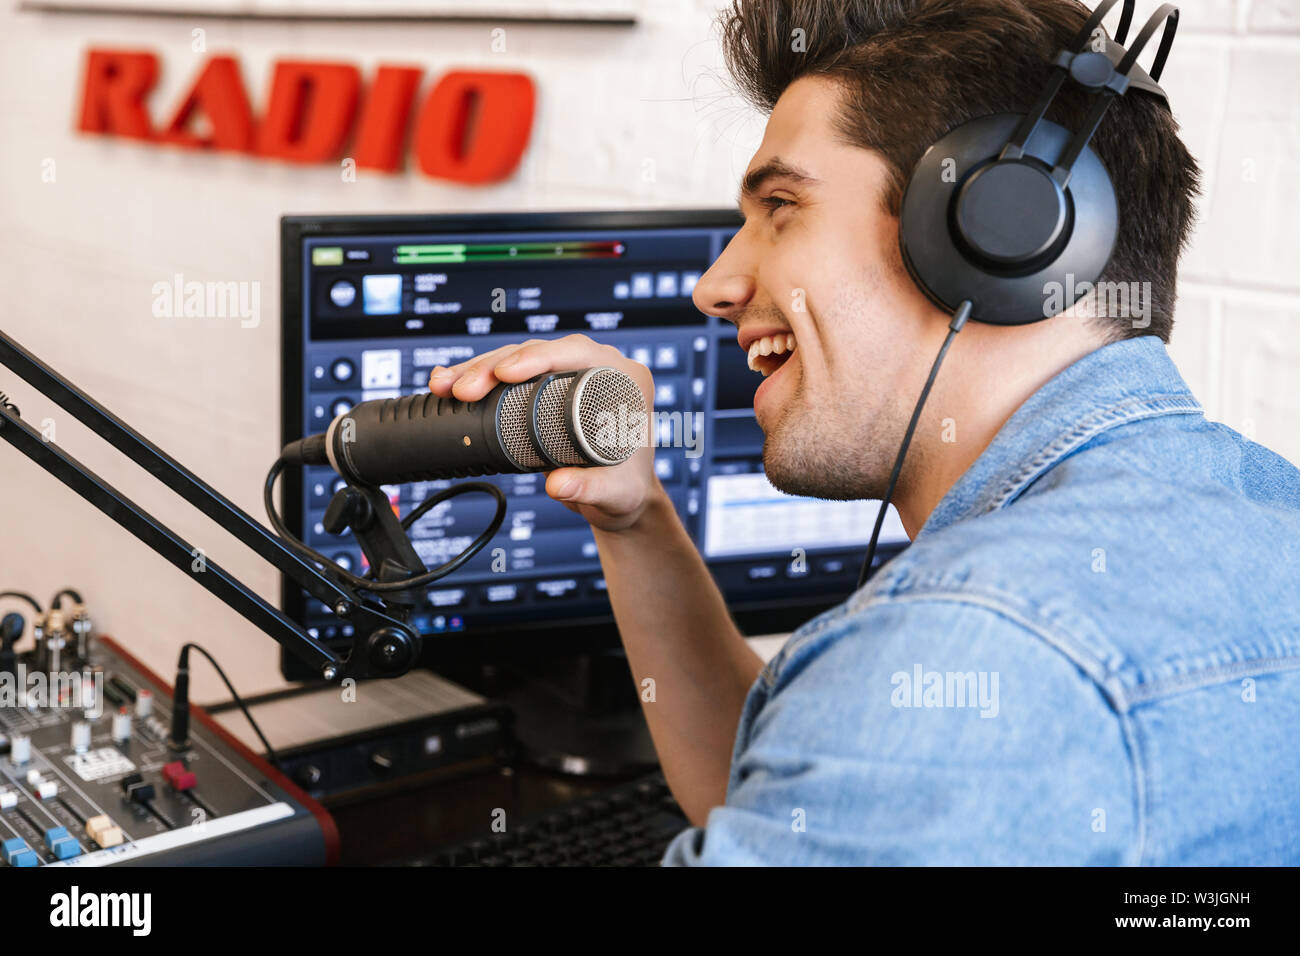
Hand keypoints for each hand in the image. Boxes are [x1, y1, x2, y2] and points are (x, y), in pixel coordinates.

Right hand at [427, 335, 659, 531]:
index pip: (578, 352)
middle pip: (539, 353)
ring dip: (478, 370)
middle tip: (463, 390)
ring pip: (517, 361)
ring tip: (444, 386)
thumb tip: (557, 484)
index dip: (539, 356)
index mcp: (625, 378)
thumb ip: (591, 489)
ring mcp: (570, 377)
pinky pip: (509, 378)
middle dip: (495, 366)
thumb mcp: (615, 493)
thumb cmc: (627, 491)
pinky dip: (479, 381)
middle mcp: (598, 368)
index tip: (506, 373)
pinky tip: (448, 385)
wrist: (618, 499)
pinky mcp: (547, 391)